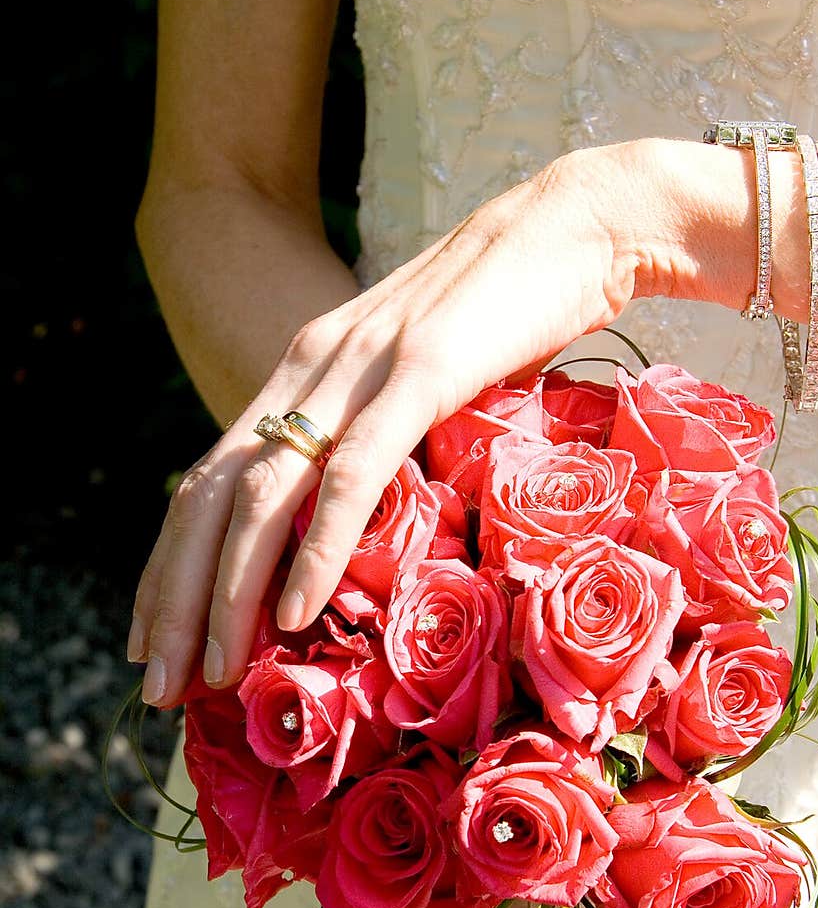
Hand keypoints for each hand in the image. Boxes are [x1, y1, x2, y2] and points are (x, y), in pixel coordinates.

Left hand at [128, 139, 667, 706]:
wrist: (576, 225)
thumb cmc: (506, 314)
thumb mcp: (417, 380)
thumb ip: (375, 430)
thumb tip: (360, 514)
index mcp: (302, 374)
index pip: (207, 480)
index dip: (171, 565)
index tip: (151, 640)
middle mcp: (309, 370)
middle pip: (209, 496)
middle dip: (175, 598)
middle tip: (158, 683)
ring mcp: (360, 369)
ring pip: (263, 494)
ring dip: (230, 591)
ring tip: (213, 669)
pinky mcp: (421, 372)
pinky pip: (352, 474)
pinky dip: (317, 546)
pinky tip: (295, 609)